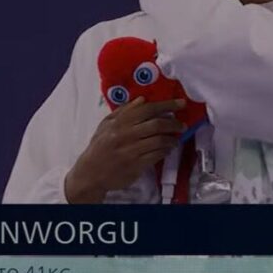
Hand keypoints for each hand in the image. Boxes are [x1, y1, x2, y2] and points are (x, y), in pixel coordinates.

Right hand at [64, 97, 186, 202]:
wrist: (91, 173)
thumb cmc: (99, 147)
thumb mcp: (106, 124)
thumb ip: (124, 111)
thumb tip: (142, 100)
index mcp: (120, 122)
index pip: (148, 109)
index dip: (167, 105)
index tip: (180, 104)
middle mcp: (126, 134)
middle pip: (157, 124)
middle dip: (174, 123)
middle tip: (181, 125)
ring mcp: (132, 150)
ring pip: (159, 140)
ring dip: (172, 139)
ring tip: (175, 139)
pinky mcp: (136, 165)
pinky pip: (156, 155)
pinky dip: (165, 151)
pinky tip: (167, 149)